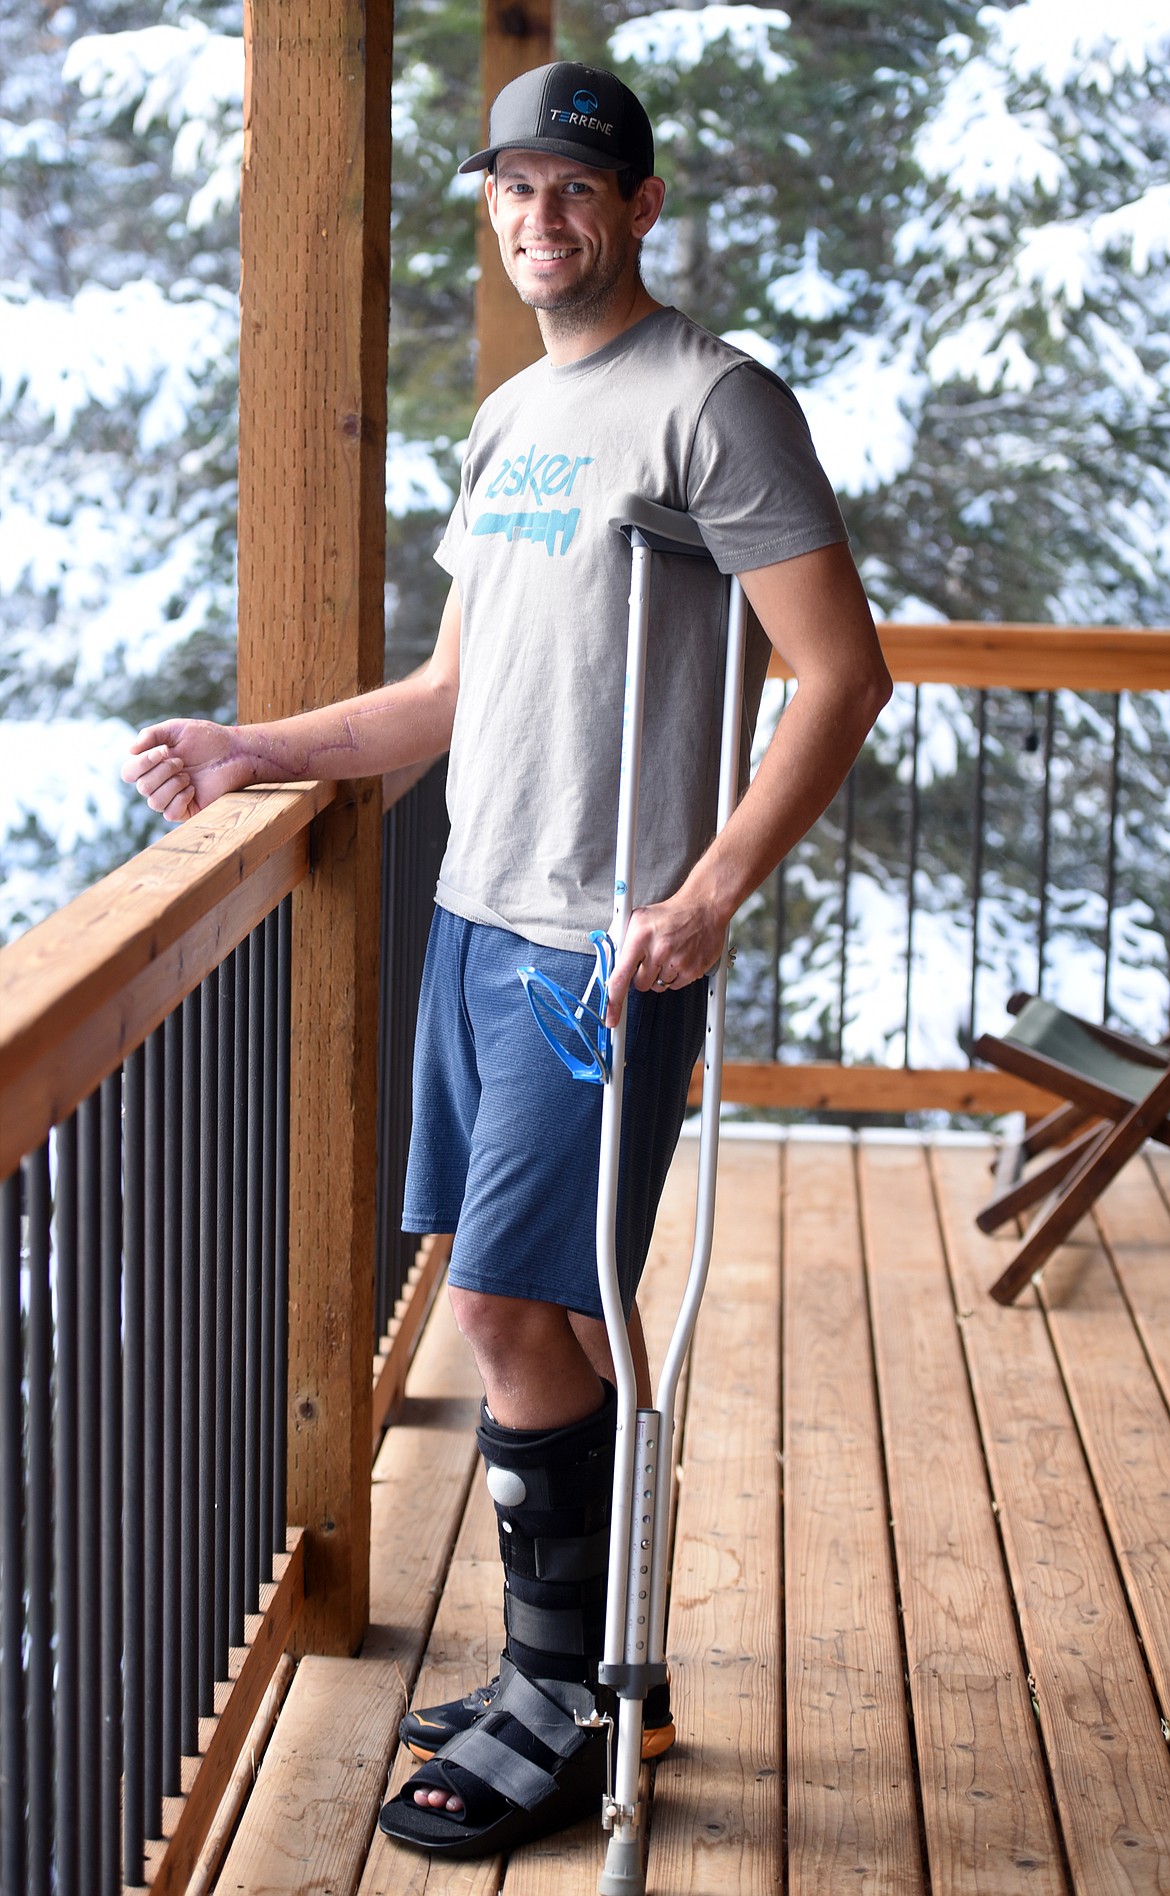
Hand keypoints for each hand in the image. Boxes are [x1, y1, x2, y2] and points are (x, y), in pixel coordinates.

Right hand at [121, 719, 252, 821]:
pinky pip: (170, 813)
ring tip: (188, 775)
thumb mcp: (176, 730)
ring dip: (172, 785)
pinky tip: (193, 788)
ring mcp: (173, 798)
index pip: (128, 773)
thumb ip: (151, 735)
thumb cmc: (207, 739)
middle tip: (182, 762)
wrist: (235, 752)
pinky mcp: (188, 811)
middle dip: (162, 771)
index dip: (140, 764)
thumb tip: (129, 750)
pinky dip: (180, 799)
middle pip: (141, 787)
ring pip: (153, 802)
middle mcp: (160, 783)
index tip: (162, 752)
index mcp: (153, 765)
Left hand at [604, 891, 728, 1025]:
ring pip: (658, 987)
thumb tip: (605, 963)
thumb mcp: (636, 918)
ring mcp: (678, 962)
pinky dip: (674, 977)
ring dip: (659, 976)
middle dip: (641, 976)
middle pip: (640, 985)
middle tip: (650, 958)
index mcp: (640, 937)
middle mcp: (659, 951)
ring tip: (667, 954)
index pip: (620, 977)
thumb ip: (618, 940)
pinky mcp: (693, 970)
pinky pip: (675, 986)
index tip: (610, 1018)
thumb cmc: (668, 913)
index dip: (613, 1002)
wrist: (703, 908)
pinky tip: (679, 958)